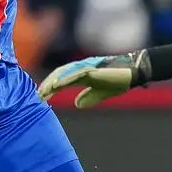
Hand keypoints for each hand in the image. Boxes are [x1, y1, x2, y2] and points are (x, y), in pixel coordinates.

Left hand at [37, 51, 151, 108]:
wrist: (133, 73)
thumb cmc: (119, 81)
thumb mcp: (101, 93)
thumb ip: (89, 98)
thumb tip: (76, 104)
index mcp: (83, 74)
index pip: (62, 80)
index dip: (51, 88)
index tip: (41, 98)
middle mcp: (82, 68)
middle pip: (59, 75)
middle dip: (47, 85)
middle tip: (38, 96)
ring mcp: (87, 67)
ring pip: (64, 73)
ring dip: (52, 82)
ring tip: (43, 92)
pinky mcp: (93, 68)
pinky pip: (75, 74)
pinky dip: (65, 79)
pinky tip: (56, 85)